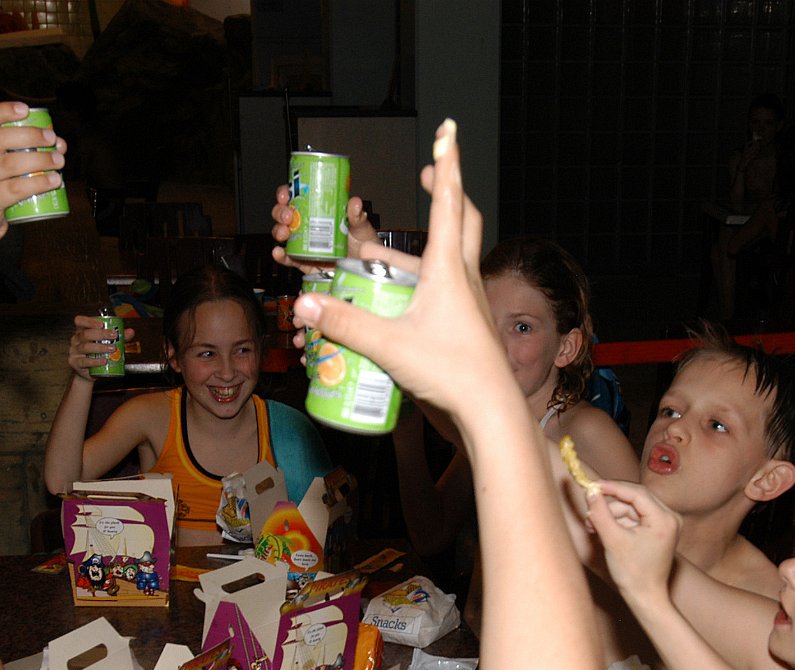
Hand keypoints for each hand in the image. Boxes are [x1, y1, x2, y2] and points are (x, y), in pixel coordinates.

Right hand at [0, 101, 68, 250]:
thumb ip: (19, 150)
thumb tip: (58, 143)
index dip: (3, 111)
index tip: (26, 110)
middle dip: (31, 136)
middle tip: (52, 139)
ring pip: (10, 164)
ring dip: (40, 160)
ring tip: (59, 161)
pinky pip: (15, 189)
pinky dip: (38, 183)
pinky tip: (53, 181)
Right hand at [66, 313, 132, 379]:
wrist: (92, 372)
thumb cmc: (99, 354)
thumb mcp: (109, 343)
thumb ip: (119, 337)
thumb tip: (130, 331)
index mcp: (82, 331)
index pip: (80, 321)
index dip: (89, 321)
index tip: (102, 324)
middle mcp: (76, 339)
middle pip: (85, 334)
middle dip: (100, 334)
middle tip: (113, 336)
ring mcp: (74, 351)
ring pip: (85, 347)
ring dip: (100, 347)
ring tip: (112, 349)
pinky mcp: (75, 363)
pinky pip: (84, 361)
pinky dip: (95, 361)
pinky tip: (104, 361)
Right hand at [269, 185, 381, 271]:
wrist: (364, 272)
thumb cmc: (363, 246)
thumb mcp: (361, 228)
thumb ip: (357, 218)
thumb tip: (355, 203)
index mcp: (320, 211)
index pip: (298, 197)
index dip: (287, 193)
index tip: (286, 195)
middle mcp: (308, 226)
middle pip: (285, 214)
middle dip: (281, 212)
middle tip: (288, 216)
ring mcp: (304, 244)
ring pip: (283, 234)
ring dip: (279, 231)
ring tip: (284, 233)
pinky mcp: (304, 263)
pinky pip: (288, 259)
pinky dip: (280, 256)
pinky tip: (278, 253)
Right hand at [291, 121, 514, 427]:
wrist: (490, 413)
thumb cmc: (451, 373)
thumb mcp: (390, 346)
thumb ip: (344, 323)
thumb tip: (304, 305)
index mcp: (450, 268)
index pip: (449, 202)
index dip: (446, 163)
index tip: (447, 130)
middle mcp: (463, 278)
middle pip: (463, 221)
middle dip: (446, 193)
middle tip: (431, 175)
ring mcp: (468, 303)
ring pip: (447, 260)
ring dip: (418, 250)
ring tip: (375, 257)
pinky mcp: (465, 327)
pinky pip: (442, 294)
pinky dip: (419, 286)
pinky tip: (397, 302)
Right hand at [584, 478, 681, 606]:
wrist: (645, 597)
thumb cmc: (633, 574)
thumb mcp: (613, 540)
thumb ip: (600, 513)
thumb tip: (590, 493)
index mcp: (664, 519)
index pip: (636, 493)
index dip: (612, 487)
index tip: (592, 486)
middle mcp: (670, 517)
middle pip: (634, 499)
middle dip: (610, 505)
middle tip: (589, 511)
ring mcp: (665, 523)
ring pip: (632, 508)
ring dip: (612, 514)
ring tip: (593, 526)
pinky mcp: (658, 529)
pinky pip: (635, 517)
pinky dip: (619, 521)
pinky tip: (604, 529)